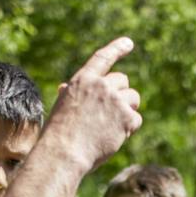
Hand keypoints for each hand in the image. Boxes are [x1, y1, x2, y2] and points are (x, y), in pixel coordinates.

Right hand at [45, 37, 141, 168]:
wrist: (64, 153)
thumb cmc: (59, 134)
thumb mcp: (61, 107)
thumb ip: (70, 94)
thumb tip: (65, 87)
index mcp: (82, 80)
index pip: (102, 58)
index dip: (117, 48)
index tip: (129, 43)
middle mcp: (101, 86)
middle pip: (123, 80)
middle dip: (121, 94)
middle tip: (111, 113)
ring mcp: (115, 100)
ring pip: (133, 98)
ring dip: (127, 110)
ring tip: (110, 126)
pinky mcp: (126, 117)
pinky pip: (136, 119)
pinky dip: (128, 129)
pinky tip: (113, 137)